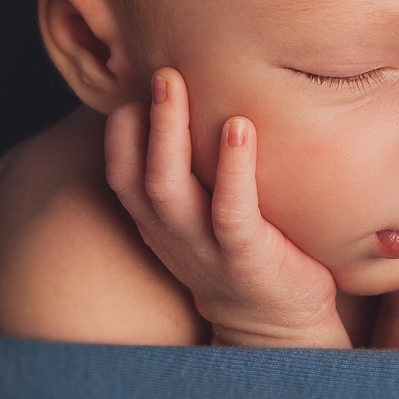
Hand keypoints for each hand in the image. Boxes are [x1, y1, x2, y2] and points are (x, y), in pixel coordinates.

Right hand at [103, 67, 350, 347]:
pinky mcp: (246, 257)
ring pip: (169, 188)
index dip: (121, 131)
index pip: (121, 172)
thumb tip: (193, 105)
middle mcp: (172, 232)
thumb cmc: (244, 253)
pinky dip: (232, 169)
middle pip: (140, 173)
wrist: (278, 328)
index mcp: (158, 221)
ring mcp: (204, 246)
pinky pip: (231, 211)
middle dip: (145, 120)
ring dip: (168, 134)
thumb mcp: (205, 214)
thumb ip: (194, 170)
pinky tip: (239, 129)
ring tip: (176, 84)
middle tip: (161, 70)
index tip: (138, 84)